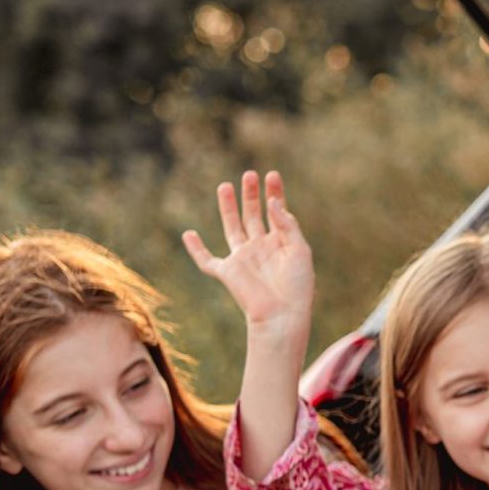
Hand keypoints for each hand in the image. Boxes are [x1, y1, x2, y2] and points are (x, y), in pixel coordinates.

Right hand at [182, 170, 314, 334]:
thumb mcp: (299, 249)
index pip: (276, 212)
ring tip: (226, 186)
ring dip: (228, 208)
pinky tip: (188, 234)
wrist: (283, 315)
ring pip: (232, 227)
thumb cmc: (297, 286)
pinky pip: (207, 260)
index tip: (273, 175)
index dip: (274, 193)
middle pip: (253, 215)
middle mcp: (260, 248)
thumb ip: (286, 224)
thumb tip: (272, 202)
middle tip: (250, 175)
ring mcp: (242, 259)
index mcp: (280, 243)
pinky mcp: (228, 272)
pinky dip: (196, 249)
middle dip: (251, 195)